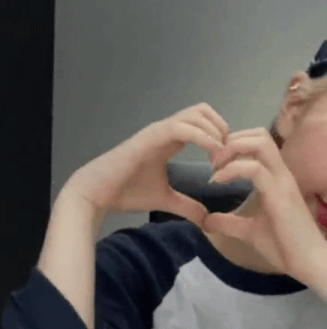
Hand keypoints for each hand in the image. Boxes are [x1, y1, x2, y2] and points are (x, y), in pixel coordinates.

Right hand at [65, 103, 228, 223]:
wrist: (96, 193)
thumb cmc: (126, 192)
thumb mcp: (164, 199)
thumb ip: (186, 205)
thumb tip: (206, 218)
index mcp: (170, 138)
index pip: (203, 122)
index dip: (220, 136)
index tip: (226, 161)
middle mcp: (166, 129)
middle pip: (203, 110)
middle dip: (222, 128)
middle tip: (226, 155)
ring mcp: (158, 130)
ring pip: (196, 114)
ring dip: (215, 132)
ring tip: (220, 157)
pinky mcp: (151, 137)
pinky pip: (183, 127)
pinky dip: (203, 137)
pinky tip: (213, 154)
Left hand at [202, 127, 326, 284]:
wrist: (309, 265)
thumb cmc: (285, 247)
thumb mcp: (249, 231)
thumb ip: (229, 223)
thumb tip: (206, 221)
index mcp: (275, 177)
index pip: (258, 142)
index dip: (234, 144)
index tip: (215, 163)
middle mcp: (280, 173)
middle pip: (259, 135)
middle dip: (231, 140)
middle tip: (213, 162)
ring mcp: (282, 181)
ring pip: (260, 143)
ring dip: (232, 149)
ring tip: (215, 168)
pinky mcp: (280, 194)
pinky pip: (255, 169)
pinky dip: (232, 170)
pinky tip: (217, 182)